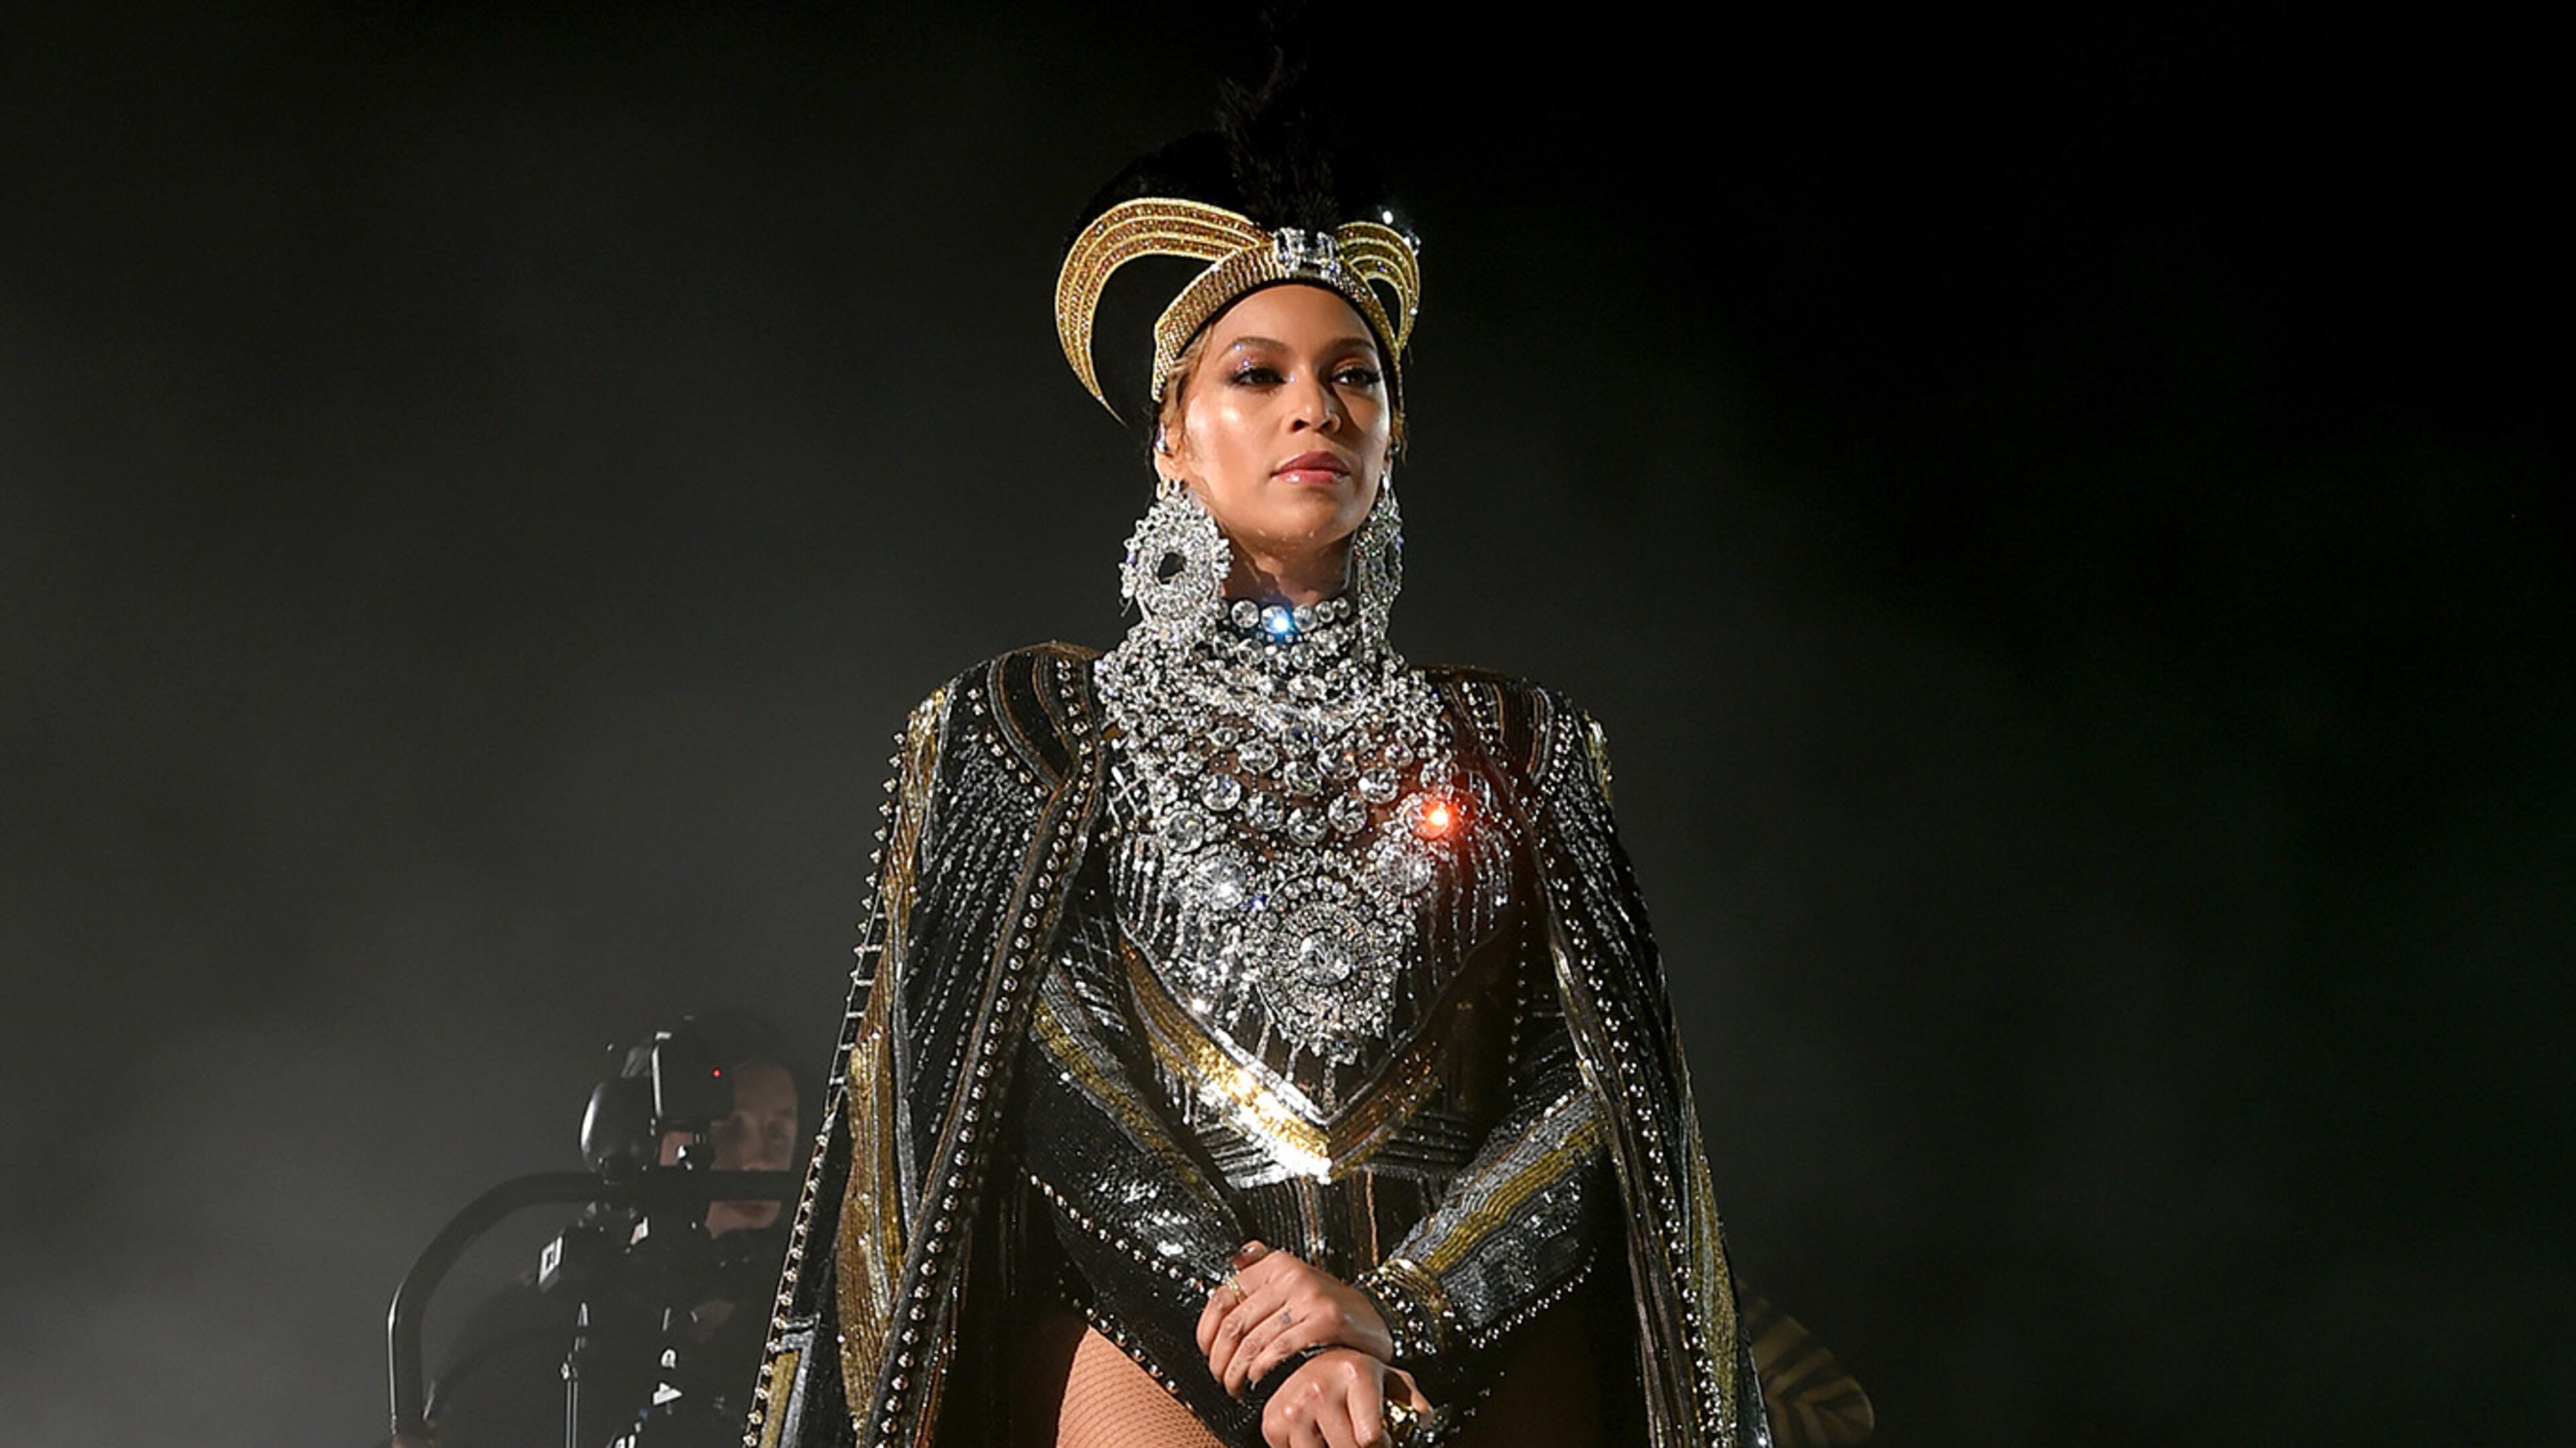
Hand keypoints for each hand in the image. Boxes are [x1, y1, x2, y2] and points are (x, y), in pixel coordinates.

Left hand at [1196, 1241, 1393, 1396]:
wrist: (1375, 1321)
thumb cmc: (1329, 1309)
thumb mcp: (1295, 1282)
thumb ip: (1264, 1267)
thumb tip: (1234, 1259)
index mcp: (1276, 1264)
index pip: (1223, 1297)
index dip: (1206, 1331)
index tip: (1206, 1352)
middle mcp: (1290, 1275)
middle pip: (1235, 1324)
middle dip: (1220, 1360)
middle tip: (1221, 1379)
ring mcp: (1309, 1296)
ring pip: (1254, 1340)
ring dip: (1238, 1372)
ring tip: (1237, 1387)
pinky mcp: (1326, 1319)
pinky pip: (1281, 1348)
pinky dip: (1264, 1368)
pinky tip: (1260, 1380)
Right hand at [1260, 1347, 1430, 1447]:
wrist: (1304, 1359)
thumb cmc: (1353, 1374)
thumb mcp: (1387, 1379)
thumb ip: (1411, 1400)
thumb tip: (1425, 1420)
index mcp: (1355, 1376)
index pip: (1370, 1438)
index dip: (1382, 1447)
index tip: (1383, 1442)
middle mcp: (1320, 1390)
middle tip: (1364, 1440)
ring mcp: (1293, 1409)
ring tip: (1341, 1437)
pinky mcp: (1273, 1425)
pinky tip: (1321, 1440)